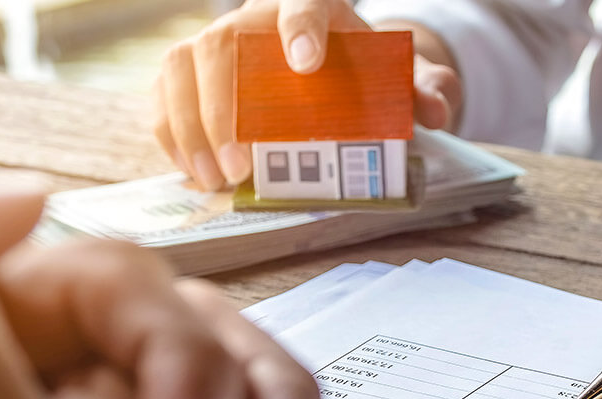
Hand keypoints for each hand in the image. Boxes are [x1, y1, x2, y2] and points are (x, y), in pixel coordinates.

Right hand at [153, 0, 460, 190]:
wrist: (319, 58)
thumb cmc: (358, 67)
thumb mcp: (398, 76)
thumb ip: (426, 88)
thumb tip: (437, 112)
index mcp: (314, 6)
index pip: (305, 4)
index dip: (302, 29)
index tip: (307, 63)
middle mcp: (254, 16)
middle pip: (227, 44)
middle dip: (229, 107)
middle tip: (244, 166)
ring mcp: (214, 38)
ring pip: (185, 66)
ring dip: (194, 127)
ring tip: (217, 178)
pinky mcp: (186, 66)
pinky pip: (164, 91)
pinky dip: (172, 132)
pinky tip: (193, 171)